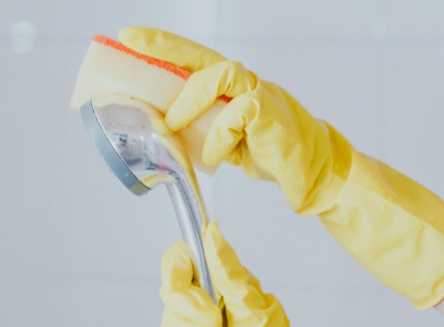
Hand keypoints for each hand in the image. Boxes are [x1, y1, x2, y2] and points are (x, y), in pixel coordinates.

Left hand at [119, 26, 343, 213]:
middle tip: (134, 43)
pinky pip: (237, 115)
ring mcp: (261, 95)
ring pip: (223, 75)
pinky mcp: (271, 114)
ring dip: (191, 100)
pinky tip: (215, 157)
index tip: (130, 37)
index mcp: (232, 90)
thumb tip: (165, 130)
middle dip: (166, 47)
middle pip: (204, 56)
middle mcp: (245, 85)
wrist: (313, 172)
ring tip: (174, 124)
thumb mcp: (226, 141)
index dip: (163, 47)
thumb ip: (202, 130)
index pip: (194, 62)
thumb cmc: (270, 152)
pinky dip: (218, 139)